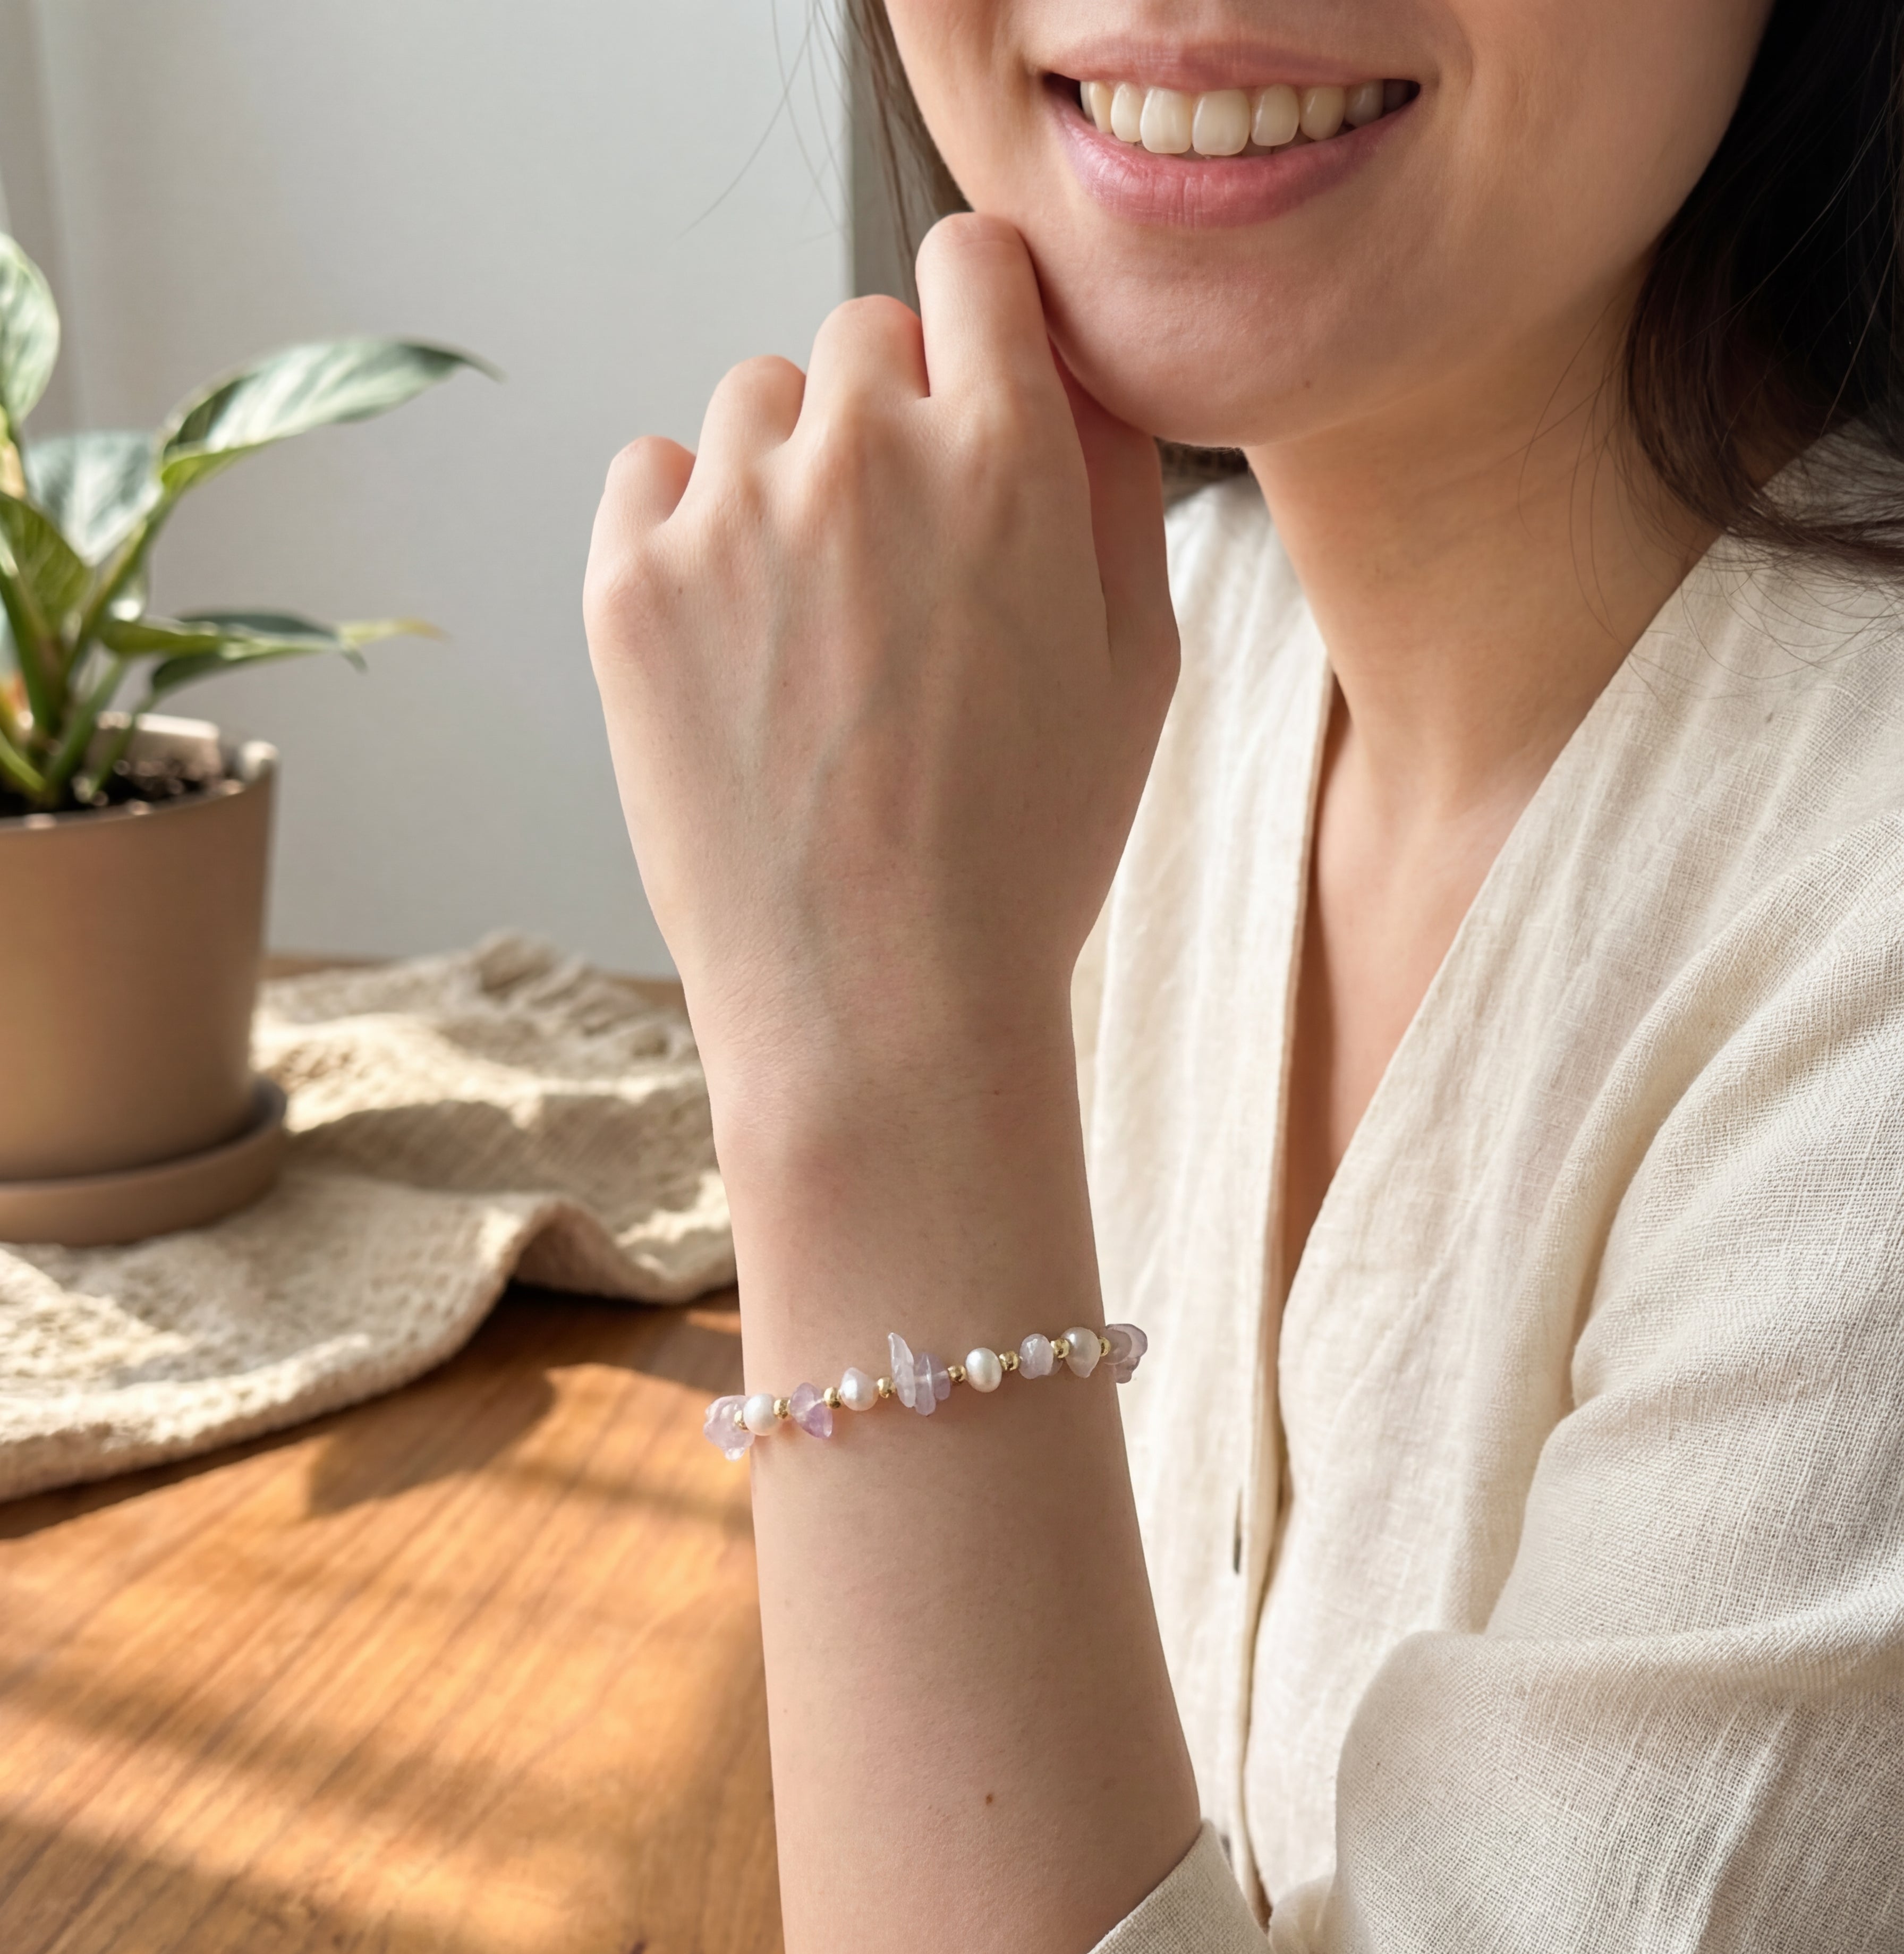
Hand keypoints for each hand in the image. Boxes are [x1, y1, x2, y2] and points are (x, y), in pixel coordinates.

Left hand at [583, 214, 1177, 1148]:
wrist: (883, 1007)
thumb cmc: (1026, 853)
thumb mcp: (1137, 667)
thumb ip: (1109, 485)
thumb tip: (1065, 374)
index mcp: (1006, 458)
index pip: (974, 267)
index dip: (979, 326)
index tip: (972, 395)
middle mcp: (861, 455)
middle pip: (860, 334)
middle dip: (888, 418)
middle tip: (901, 564)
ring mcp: (730, 517)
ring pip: (753, 404)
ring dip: (788, 472)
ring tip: (818, 625)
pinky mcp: (627, 587)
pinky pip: (650, 475)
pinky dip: (688, 527)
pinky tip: (738, 641)